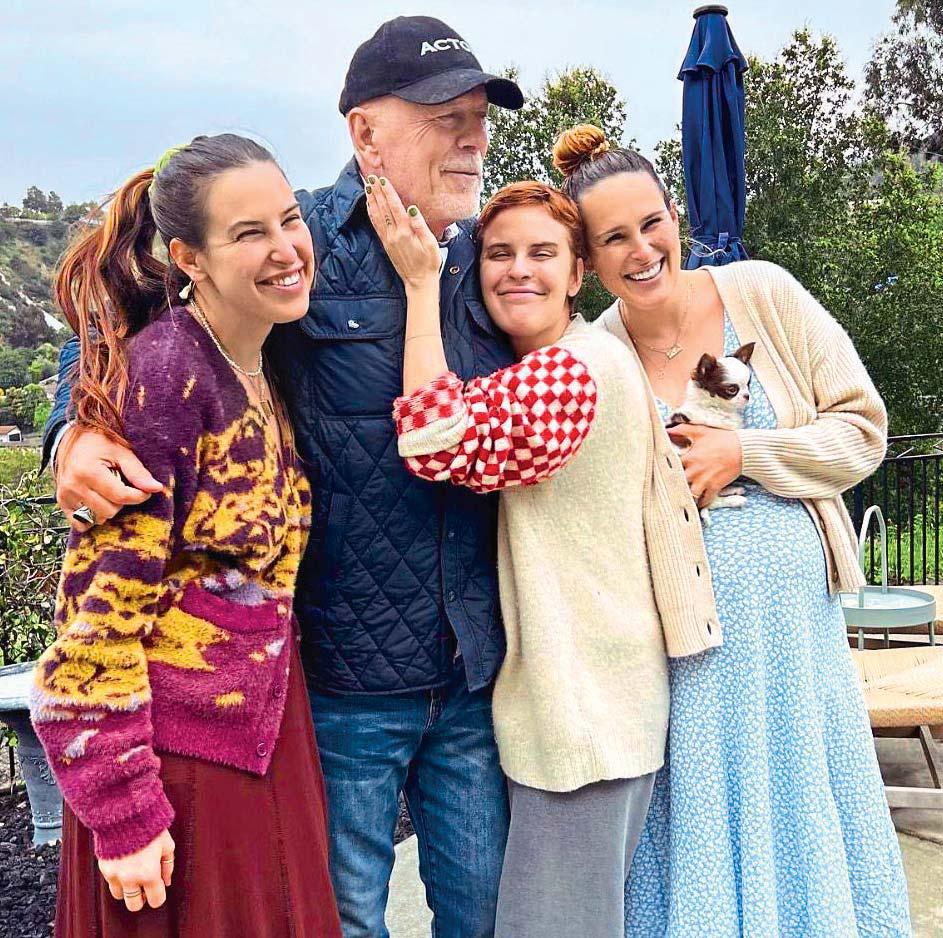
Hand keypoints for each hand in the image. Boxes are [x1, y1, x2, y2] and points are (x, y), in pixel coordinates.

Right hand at [56, 426, 163, 530]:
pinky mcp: (62, 502)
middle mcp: (73, 486)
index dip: (139, 496)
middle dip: (122, 502)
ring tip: (108, 491)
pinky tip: (98, 504)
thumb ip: (137, 472)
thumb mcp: (121, 452)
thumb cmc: (99, 444)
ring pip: (98, 518)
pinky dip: (92, 518)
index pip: (120, 496)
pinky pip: (80, 523)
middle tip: (121, 486)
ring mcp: (65, 496)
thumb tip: (156, 488)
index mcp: (88, 471)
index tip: (144, 491)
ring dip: (108, 509)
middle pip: (109, 511)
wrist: (71, 439)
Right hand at [98, 828, 174, 911]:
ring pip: (120, 896)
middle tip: (146, 883)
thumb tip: (167, 881)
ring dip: (128, 888)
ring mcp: (115, 875)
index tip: (159, 887)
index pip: (156, 900)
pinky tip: (125, 863)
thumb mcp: (167, 844)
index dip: (159, 895)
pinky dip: (118, 878)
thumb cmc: (149, 826)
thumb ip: (168, 865)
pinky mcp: (104, 868)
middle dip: (141, 897)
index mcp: (149, 873)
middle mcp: (130, 879)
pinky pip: (111, 882)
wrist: (125, 813)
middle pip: (135, 906)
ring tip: (134, 872)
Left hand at [364, 176, 440, 290]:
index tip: (382, 180)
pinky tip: (370, 205)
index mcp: (405, 232)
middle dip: (377, 192)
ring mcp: (388, 240)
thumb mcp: (431, 244)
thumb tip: (412, 209)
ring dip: (372, 200)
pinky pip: (376, 225)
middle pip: (383, 208)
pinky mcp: (386, 244)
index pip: (394, 207)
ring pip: (377, 216)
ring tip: (367, 187)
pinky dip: (372, 213)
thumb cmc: (429, 264)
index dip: (388, 192)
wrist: (419, 282)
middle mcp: (394, 235)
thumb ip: (420, 226)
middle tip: (371, 177)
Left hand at [666, 423, 742, 507]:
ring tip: (683, 496)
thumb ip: (682, 430)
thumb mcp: (701, 431)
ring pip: (689, 494)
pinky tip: (698, 502)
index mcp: (689, 458)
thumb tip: (667, 430)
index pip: (671, 465)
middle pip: (678, 482)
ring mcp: (704, 481)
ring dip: (687, 494)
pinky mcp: (715, 488)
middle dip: (675, 483)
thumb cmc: (722, 439)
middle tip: (671, 485)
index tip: (665, 469)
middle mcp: (694, 471)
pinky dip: (701, 502)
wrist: (744, 450)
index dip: (667, 467)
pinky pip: (704, 500)